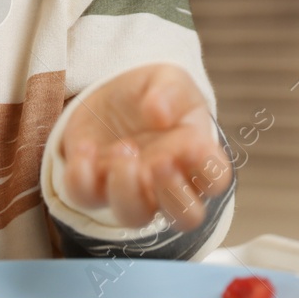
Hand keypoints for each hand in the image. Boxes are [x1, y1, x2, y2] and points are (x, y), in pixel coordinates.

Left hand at [58, 63, 231, 231]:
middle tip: (157, 160)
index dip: (207, 169)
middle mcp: (167, 184)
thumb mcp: (169, 79)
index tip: (189, 141)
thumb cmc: (154, 93)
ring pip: (134, 217)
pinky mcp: (93, 185)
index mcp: (196, 158)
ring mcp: (131, 189)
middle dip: (172, 195)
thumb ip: (171, 91)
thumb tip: (159, 113)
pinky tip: (86, 147)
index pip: (216, 181)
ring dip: (126, 189)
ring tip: (121, 148)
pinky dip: (82, 176)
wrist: (113, 92)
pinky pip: (85, 197)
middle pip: (186, 218)